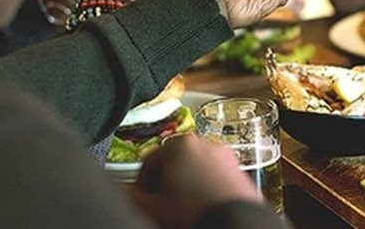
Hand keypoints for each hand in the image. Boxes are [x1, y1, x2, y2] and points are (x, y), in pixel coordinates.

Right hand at [131, 134, 262, 228]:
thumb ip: (133, 196)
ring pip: (196, 169)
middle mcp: (205, 144)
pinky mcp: (239, 171)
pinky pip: (214, 175)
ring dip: (185, 185)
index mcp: (181, 144)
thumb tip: (125, 193)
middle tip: (160, 204)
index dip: (141, 183)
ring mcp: (225, 157)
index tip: (140, 197)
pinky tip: (200, 206)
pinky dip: (205, 187)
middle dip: (165, 183)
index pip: (149, 160)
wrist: (234, 222)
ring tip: (181, 208)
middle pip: (174, 162)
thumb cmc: (196, 212)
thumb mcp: (154, 207)